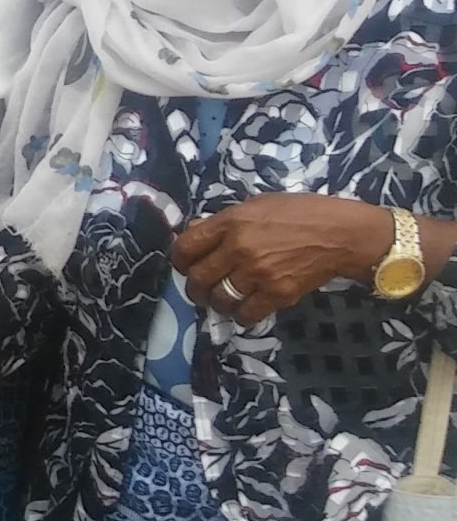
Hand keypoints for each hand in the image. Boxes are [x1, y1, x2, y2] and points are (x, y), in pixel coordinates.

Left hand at [175, 192, 395, 324]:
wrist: (342, 233)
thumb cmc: (300, 213)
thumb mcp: (256, 205)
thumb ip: (225, 221)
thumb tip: (197, 234)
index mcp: (230, 223)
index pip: (185, 247)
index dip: (179, 260)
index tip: (185, 265)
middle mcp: (238, 249)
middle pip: (197, 278)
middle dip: (194, 287)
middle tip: (201, 289)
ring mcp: (258, 273)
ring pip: (219, 299)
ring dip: (216, 303)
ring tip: (222, 300)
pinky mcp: (278, 294)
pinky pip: (246, 314)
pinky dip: (241, 315)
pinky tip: (245, 308)